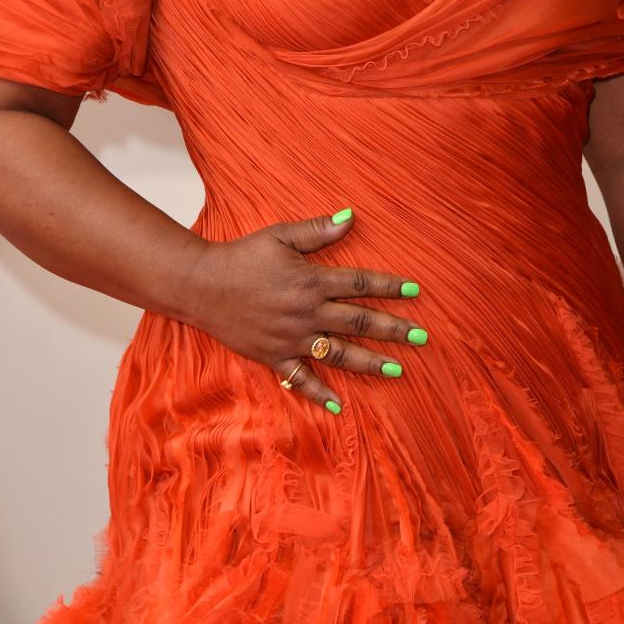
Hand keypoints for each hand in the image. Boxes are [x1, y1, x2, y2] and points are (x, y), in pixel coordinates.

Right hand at [179, 209, 424, 412]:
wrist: (202, 285)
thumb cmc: (242, 256)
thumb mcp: (280, 235)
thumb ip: (317, 231)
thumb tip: (351, 217)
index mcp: (311, 280)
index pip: (360, 283)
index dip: (390, 286)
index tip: (415, 291)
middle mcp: (307, 312)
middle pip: (359, 322)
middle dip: (393, 329)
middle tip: (421, 336)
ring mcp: (292, 338)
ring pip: (339, 354)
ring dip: (370, 363)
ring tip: (397, 370)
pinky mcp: (274, 356)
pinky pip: (300, 379)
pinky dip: (319, 394)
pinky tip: (339, 406)